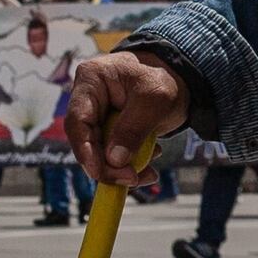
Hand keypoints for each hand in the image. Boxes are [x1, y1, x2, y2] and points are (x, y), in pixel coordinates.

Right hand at [64, 49, 184, 187]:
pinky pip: (112, 154)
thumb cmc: (165, 78)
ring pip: (99, 152)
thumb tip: (114, 160)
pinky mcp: (109, 130)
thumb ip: (134, 128)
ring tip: (149, 173)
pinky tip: (151, 162)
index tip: (98, 172)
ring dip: (121, 169)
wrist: (180, 79)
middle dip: (107, 166)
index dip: (85, 149)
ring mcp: (98, 115)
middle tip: (131, 179)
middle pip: (86, 140)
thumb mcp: (155, 100)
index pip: (77, 120)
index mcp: (91, 79)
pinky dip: (130, 164)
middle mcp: (88, 98)